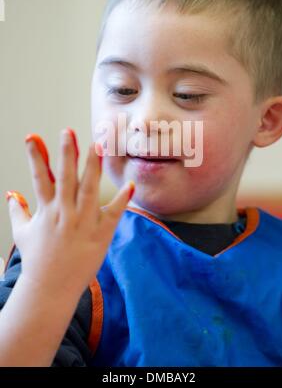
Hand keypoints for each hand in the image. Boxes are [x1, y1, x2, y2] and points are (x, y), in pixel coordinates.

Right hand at [5, 129, 133, 296]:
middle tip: (68, 132)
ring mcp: (83, 223)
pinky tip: (130, 184)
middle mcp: (64, 213)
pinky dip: (122, 199)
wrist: (50, 288)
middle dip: (67, 154)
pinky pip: (113, 214)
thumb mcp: (22, 233)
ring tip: (98, 145)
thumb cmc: (37, 259)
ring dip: (93, 167)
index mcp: (46, 211)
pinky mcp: (100, 234)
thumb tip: (10, 193)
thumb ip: (17, 211)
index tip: (32, 137)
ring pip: (89, 189)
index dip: (36, 156)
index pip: (39, 178)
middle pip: (66, 178)